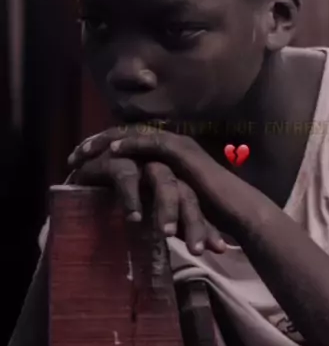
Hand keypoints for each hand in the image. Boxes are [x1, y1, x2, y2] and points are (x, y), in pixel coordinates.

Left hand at [68, 125, 260, 241]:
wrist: (238, 210)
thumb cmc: (210, 211)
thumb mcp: (175, 200)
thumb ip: (156, 196)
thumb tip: (135, 206)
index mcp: (169, 153)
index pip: (131, 144)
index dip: (105, 149)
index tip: (82, 159)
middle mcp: (172, 143)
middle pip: (127, 133)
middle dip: (98, 141)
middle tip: (75, 152)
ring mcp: (178, 144)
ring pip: (134, 134)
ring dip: (107, 141)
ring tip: (83, 150)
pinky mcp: (182, 152)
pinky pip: (151, 143)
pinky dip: (130, 145)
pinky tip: (112, 152)